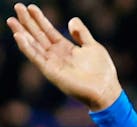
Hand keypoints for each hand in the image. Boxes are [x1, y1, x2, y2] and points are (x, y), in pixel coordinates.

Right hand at [6, 3, 121, 111]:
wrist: (106, 90)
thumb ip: (82, 33)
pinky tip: (19, 36)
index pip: (48, 31)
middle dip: (27, 22)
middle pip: (38, 35)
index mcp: (65, 48)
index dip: (39, 19)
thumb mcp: (93, 47)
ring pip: (33, 45)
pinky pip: (36, 58)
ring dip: (22, 33)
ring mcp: (52, 63)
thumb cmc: (102, 71)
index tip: (30, 6)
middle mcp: (56, 55)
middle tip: (17, 7)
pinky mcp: (51, 72)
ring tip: (12, 20)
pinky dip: (27, 48)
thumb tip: (72, 20)